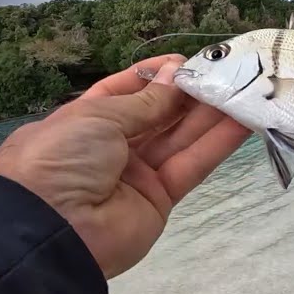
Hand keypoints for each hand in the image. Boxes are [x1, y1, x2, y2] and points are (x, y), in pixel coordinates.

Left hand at [0, 55, 250, 279]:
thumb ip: (145, 101)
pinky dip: (217, 143)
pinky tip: (244, 120)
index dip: (154, 75)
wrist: (49, 231)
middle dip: (189, 92)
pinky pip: (191, 165)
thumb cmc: (61, 158)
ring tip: (244, 87)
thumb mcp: (97, 117)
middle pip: (157, 115)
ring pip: (179, 138)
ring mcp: (136, 175)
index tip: (186, 61)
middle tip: (226, 70)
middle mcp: (111, 147)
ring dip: (211, 114)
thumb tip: (175, 74)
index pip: (123, 92)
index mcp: (84, 122)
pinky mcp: (160, 200)